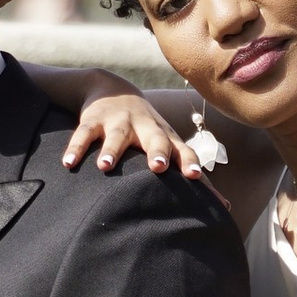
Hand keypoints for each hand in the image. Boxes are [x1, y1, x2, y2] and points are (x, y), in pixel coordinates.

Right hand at [58, 81, 186, 175]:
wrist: (113, 89)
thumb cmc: (147, 129)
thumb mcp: (167, 144)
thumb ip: (188, 174)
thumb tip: (228, 207)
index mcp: (164, 136)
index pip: (181, 150)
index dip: (189, 162)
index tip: (195, 177)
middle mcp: (145, 127)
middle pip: (154, 138)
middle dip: (157, 152)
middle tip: (159, 167)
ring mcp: (118, 122)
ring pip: (117, 136)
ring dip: (111, 150)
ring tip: (104, 167)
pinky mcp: (93, 120)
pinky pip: (83, 134)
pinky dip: (76, 148)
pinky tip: (68, 164)